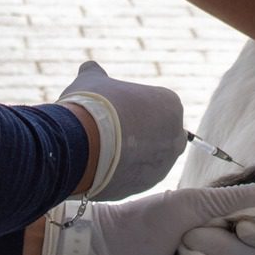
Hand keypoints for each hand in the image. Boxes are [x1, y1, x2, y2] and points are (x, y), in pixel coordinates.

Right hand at [56, 61, 185, 199]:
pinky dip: (121, 172)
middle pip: (157, 133)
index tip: (113, 110)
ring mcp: (162, 166)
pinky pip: (135, 177)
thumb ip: (95, 73)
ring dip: (130, 154)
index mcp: (171, 105)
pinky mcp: (144, 187)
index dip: (132, 107)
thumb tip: (88, 67)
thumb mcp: (91, 80)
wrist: (79, 145)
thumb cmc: (91, 106)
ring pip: (147, 158)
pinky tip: (100, 164)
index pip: (157, 105)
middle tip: (109, 130)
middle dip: (138, 133)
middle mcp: (175, 138)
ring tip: (101, 149)